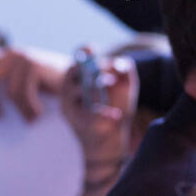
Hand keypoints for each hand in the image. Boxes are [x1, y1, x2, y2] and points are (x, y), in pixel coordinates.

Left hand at [0, 45, 70, 121]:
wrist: (79, 83)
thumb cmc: (50, 89)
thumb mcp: (25, 85)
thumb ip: (7, 86)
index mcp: (7, 57)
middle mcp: (13, 54)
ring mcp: (24, 58)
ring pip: (10, 91)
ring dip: (20, 109)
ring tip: (31, 119)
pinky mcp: (35, 65)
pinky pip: (23, 93)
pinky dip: (30, 107)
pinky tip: (37, 115)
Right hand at [61, 50, 137, 177]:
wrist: (111, 145)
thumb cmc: (116, 111)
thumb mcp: (125, 88)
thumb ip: (125, 71)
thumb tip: (120, 64)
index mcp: (81, 78)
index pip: (78, 57)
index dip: (85, 51)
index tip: (93, 50)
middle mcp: (70, 90)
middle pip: (76, 71)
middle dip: (94, 69)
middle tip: (110, 76)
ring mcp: (70, 107)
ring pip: (79, 90)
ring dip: (95, 87)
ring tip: (108, 89)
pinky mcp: (77, 123)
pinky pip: (90, 115)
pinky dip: (104, 115)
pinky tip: (115, 116)